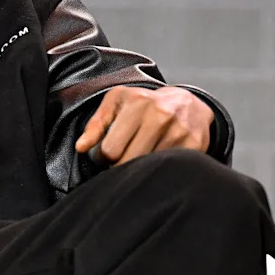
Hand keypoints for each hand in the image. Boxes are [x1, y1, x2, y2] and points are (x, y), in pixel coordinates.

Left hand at [74, 86, 213, 165]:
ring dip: (139, 170)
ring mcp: (178, 131)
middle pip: (128, 162)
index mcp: (137, 103)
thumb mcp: (116, 102)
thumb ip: (96, 124)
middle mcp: (159, 116)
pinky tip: (156, 162)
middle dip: (120, 166)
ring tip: (137, 158)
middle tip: (121, 160)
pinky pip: (168, 170)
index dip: (103, 158)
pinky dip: (159, 172)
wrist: (188, 103)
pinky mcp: (194, 146)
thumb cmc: (144, 103)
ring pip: (148, 168)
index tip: (106, 155)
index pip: (110, 150)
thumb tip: (80, 147)